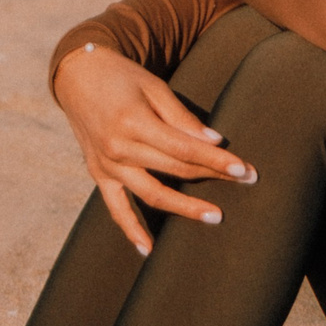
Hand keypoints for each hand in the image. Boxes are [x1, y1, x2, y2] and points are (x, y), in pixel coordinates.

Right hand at [51, 43, 254, 253]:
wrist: (79, 76)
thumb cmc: (124, 78)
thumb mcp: (155, 88)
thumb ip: (183, 118)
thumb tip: (214, 141)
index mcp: (134, 123)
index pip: (185, 149)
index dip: (217, 160)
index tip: (245, 170)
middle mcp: (118, 148)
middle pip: (175, 170)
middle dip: (213, 177)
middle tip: (246, 183)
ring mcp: (107, 166)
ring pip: (152, 194)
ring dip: (185, 208)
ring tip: (216, 217)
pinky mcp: (99, 175)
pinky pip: (116, 208)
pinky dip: (131, 230)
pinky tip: (149, 249)